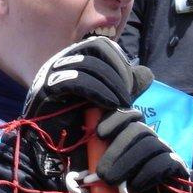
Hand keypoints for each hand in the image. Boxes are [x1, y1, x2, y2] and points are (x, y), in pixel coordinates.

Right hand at [22, 36, 152, 154]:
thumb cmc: (80, 123)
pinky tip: (109, 105)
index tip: (130, 85)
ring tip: (121, 104)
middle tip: (127, 97)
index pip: (101, 45)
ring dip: (110, 84)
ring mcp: (51, 73)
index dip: (119, 61)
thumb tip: (146, 73)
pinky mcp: (46, 89)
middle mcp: (62, 61)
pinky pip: (75, 81)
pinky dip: (97, 91)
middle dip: (118, 72)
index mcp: (75, 59)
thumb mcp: (108, 100)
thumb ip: (124, 87)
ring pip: (87, 64)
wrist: (54, 146)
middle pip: (96, 50)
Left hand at [93, 108, 189, 192]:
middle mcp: (152, 142)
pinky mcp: (180, 168)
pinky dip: (144, 176)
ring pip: (149, 144)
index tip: (99, 134)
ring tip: (115, 186)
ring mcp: (168, 153)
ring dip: (127, 164)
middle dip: (115, 151)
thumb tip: (75, 179)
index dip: (115, 119)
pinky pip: (163, 163)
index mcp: (133, 139)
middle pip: (137, 130)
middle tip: (102, 175)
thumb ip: (91, 177)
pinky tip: (132, 189)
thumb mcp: (103, 188)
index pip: (128, 116)